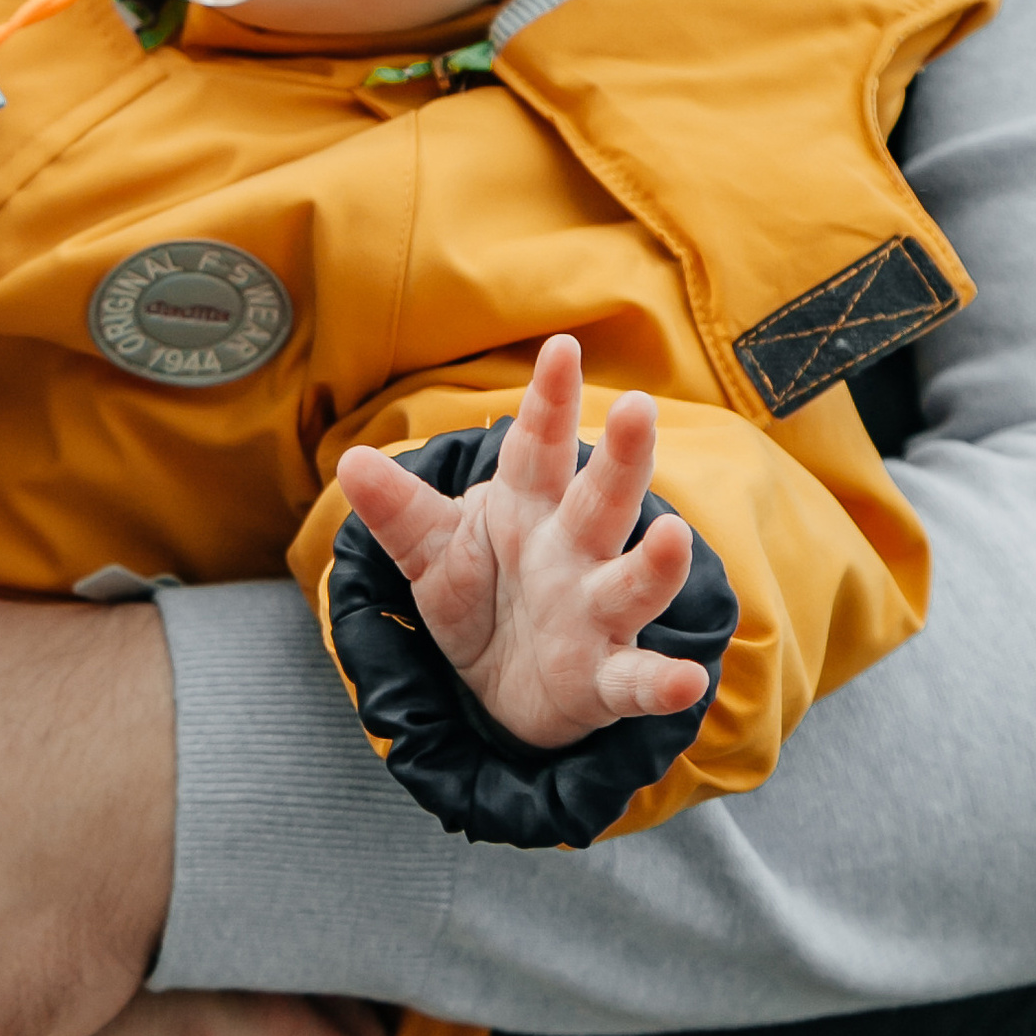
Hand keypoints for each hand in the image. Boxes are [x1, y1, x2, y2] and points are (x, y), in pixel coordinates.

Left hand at [336, 335, 706, 747]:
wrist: (497, 688)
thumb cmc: (479, 596)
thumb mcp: (430, 550)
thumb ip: (399, 509)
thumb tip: (348, 459)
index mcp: (529, 509)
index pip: (538, 448)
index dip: (549, 401)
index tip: (561, 348)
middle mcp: (572, 553)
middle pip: (601, 500)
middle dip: (620, 458)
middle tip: (636, 408)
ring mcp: (594, 614)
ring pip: (632, 582)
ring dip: (656, 563)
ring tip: (673, 534)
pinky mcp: (601, 679)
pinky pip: (635, 680)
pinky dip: (663, 682)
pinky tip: (687, 681)